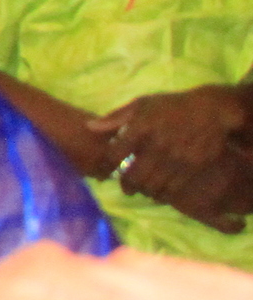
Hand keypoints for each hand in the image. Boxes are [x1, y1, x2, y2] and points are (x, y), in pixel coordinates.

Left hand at [92, 87, 252, 230]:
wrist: (211, 111)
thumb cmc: (170, 106)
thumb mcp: (141, 105)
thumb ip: (115, 118)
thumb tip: (88, 127)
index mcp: (141, 127)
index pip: (114, 153)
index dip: (105, 166)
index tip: (103, 171)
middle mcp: (157, 144)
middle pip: (133, 176)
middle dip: (126, 185)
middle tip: (125, 187)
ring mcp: (176, 158)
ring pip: (153, 186)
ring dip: (144, 191)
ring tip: (142, 189)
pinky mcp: (192, 167)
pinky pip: (173, 189)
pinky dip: (163, 194)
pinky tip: (160, 191)